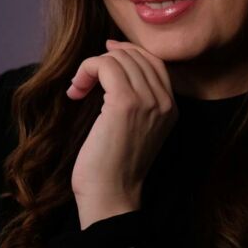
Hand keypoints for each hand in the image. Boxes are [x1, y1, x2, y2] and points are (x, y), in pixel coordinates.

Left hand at [66, 39, 178, 225]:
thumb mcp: (136, 128)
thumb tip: (115, 60)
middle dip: (106, 59)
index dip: (128, 52)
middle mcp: (165, 101)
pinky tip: (76, 90)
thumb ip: (136, 98)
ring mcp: (147, 100)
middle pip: (136, 56)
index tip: (104, 56)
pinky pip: (105, 65)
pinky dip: (86, 70)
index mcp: (171, 107)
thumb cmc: (113, 165)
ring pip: (119, 58)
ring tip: (79, 88)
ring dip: (92, 66)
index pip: (154, 61)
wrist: (110, 196)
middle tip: (85, 79)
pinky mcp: (125, 102)